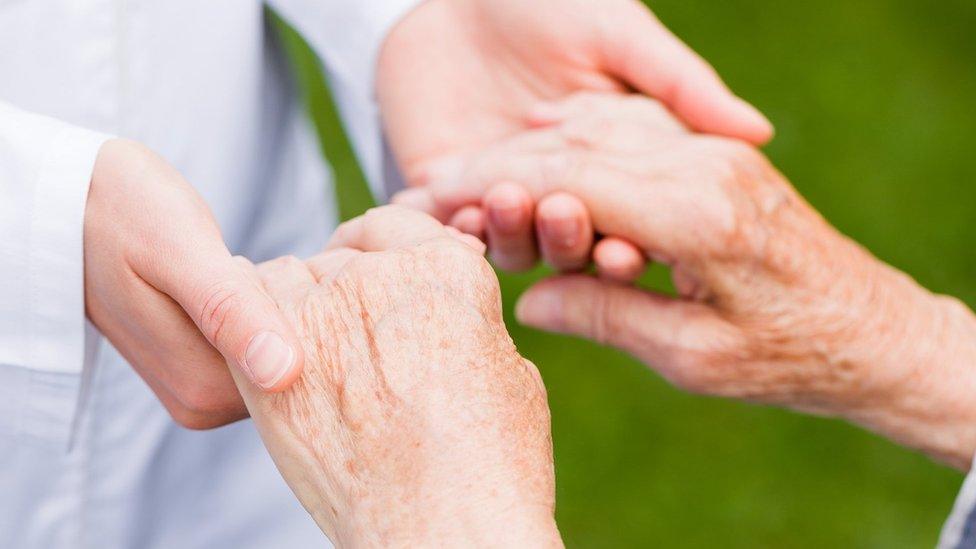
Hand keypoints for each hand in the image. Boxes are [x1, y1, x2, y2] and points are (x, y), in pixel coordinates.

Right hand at [84, 139, 304, 427]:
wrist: (76, 202)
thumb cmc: (125, 211)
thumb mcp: (180, 250)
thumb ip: (230, 311)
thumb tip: (284, 374)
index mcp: (205, 391)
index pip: (305, 380)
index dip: (324, 325)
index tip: (312, 275)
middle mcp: (205, 404)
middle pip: (300, 372)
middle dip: (314, 320)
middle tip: (299, 263)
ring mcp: (204, 387)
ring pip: (287, 356)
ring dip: (297, 312)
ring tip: (281, 267)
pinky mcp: (207, 362)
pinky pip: (268, 344)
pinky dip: (280, 310)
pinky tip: (266, 277)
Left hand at [230, 206, 560, 546]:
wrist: (445, 526)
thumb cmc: (492, 464)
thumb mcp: (508, 373)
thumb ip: (467, 327)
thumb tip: (453, 324)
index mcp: (447, 267)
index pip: (397, 226)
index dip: (383, 250)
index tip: (375, 272)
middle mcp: (379, 273)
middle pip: (341, 253)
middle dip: (342, 282)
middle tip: (347, 331)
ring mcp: (319, 315)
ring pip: (286, 277)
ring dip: (294, 300)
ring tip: (308, 349)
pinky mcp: (267, 363)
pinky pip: (240, 316)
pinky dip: (250, 328)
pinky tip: (267, 358)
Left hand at [381, 0, 772, 275]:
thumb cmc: (544, 0)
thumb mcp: (619, 34)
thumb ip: (680, 86)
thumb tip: (759, 131)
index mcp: (611, 164)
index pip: (630, 221)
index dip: (630, 243)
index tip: (627, 251)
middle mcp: (561, 190)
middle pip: (573, 245)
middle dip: (570, 241)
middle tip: (564, 215)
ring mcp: (504, 198)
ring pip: (516, 246)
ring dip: (514, 232)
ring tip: (508, 198)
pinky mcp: (446, 194)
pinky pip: (454, 229)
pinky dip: (455, 227)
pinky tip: (456, 214)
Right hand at [412, 93, 975, 468]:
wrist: (870, 330)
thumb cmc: (787, 360)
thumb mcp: (691, 358)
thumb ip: (604, 316)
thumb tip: (526, 301)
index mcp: (696, 215)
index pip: (569, 181)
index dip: (493, 190)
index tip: (431, 201)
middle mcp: (705, 166)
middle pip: (575, 146)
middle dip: (496, 165)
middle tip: (431, 185)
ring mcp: (716, 153)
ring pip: (600, 129)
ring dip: (530, 147)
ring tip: (469, 169)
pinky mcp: (719, 157)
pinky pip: (635, 127)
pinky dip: (579, 132)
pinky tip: (540, 136)